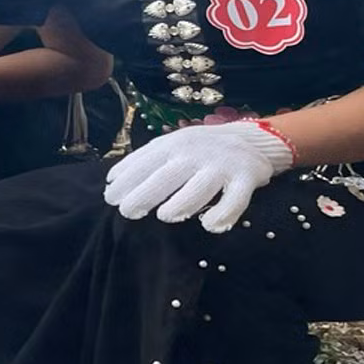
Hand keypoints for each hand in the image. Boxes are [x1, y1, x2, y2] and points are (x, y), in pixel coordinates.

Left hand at [104, 120, 296, 232]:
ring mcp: (221, 165)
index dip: (126, 180)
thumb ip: (145, 161)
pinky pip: (236, 199)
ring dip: (181, 203)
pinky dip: (223, 213)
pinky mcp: (247, 178)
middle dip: (144, 194)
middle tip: (128, 212)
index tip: (110, 198)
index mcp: (173, 145)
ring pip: (199, 187)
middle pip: (167, 176)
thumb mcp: (171, 146)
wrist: (253, 138)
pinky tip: (210, 225)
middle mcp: (195, 153)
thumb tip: (112, 179)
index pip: (145, 162)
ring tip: (165, 216)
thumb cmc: (201, 148)